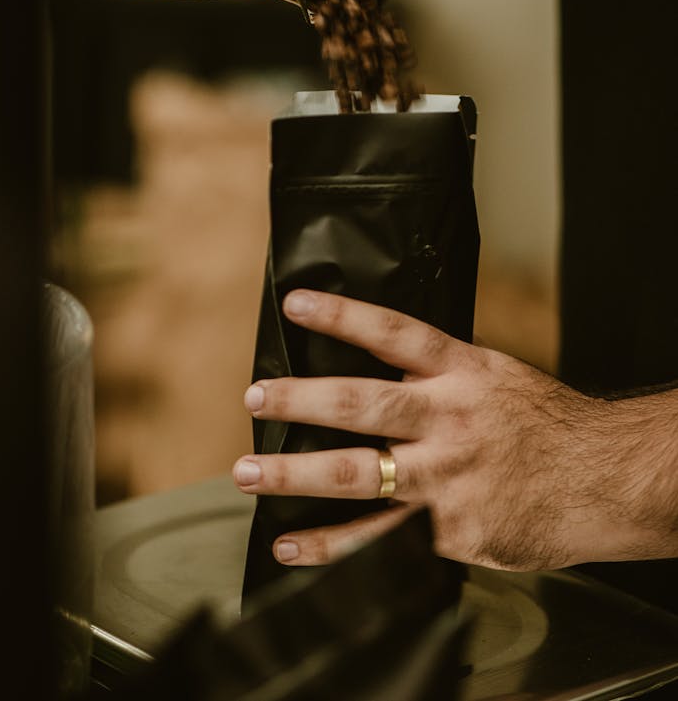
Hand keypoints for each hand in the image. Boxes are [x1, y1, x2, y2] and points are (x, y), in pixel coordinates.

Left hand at [234, 290, 677, 569]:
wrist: (603, 480)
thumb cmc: (545, 425)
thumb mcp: (495, 379)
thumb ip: (439, 378)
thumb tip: (378, 371)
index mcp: (463, 372)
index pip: (394, 333)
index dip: (343, 315)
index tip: (296, 303)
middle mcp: (450, 419)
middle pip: (362, 403)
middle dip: (299, 400)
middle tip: (255, 395)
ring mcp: (448, 477)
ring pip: (358, 475)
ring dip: (295, 476)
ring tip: (249, 475)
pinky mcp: (452, 530)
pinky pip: (381, 540)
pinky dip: (333, 549)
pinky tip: (295, 549)